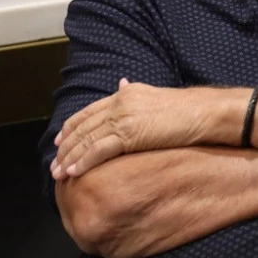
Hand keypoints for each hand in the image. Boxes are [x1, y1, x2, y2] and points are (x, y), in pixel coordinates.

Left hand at [51, 79, 204, 179]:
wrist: (203, 112)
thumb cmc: (187, 109)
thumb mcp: (155, 95)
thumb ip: (135, 93)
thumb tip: (121, 84)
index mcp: (126, 93)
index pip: (90, 111)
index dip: (72, 127)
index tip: (60, 142)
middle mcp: (121, 102)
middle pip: (84, 126)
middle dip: (66, 147)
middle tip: (53, 163)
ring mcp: (124, 117)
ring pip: (87, 140)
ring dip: (70, 158)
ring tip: (59, 173)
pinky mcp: (130, 134)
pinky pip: (99, 150)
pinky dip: (83, 162)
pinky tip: (74, 173)